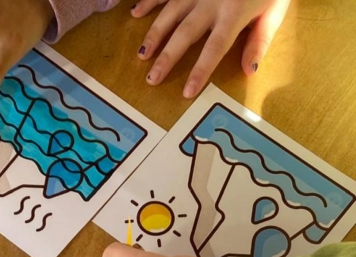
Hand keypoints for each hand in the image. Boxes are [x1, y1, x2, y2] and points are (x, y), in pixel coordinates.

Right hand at [131, 0, 290, 97]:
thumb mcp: (276, 10)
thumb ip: (261, 39)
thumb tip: (249, 70)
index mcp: (234, 14)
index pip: (214, 48)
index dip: (200, 71)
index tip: (187, 92)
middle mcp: (211, 2)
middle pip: (185, 33)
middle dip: (167, 58)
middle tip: (151, 79)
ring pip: (171, 13)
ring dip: (154, 34)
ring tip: (142, 56)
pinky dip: (149, 1)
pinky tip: (135, 13)